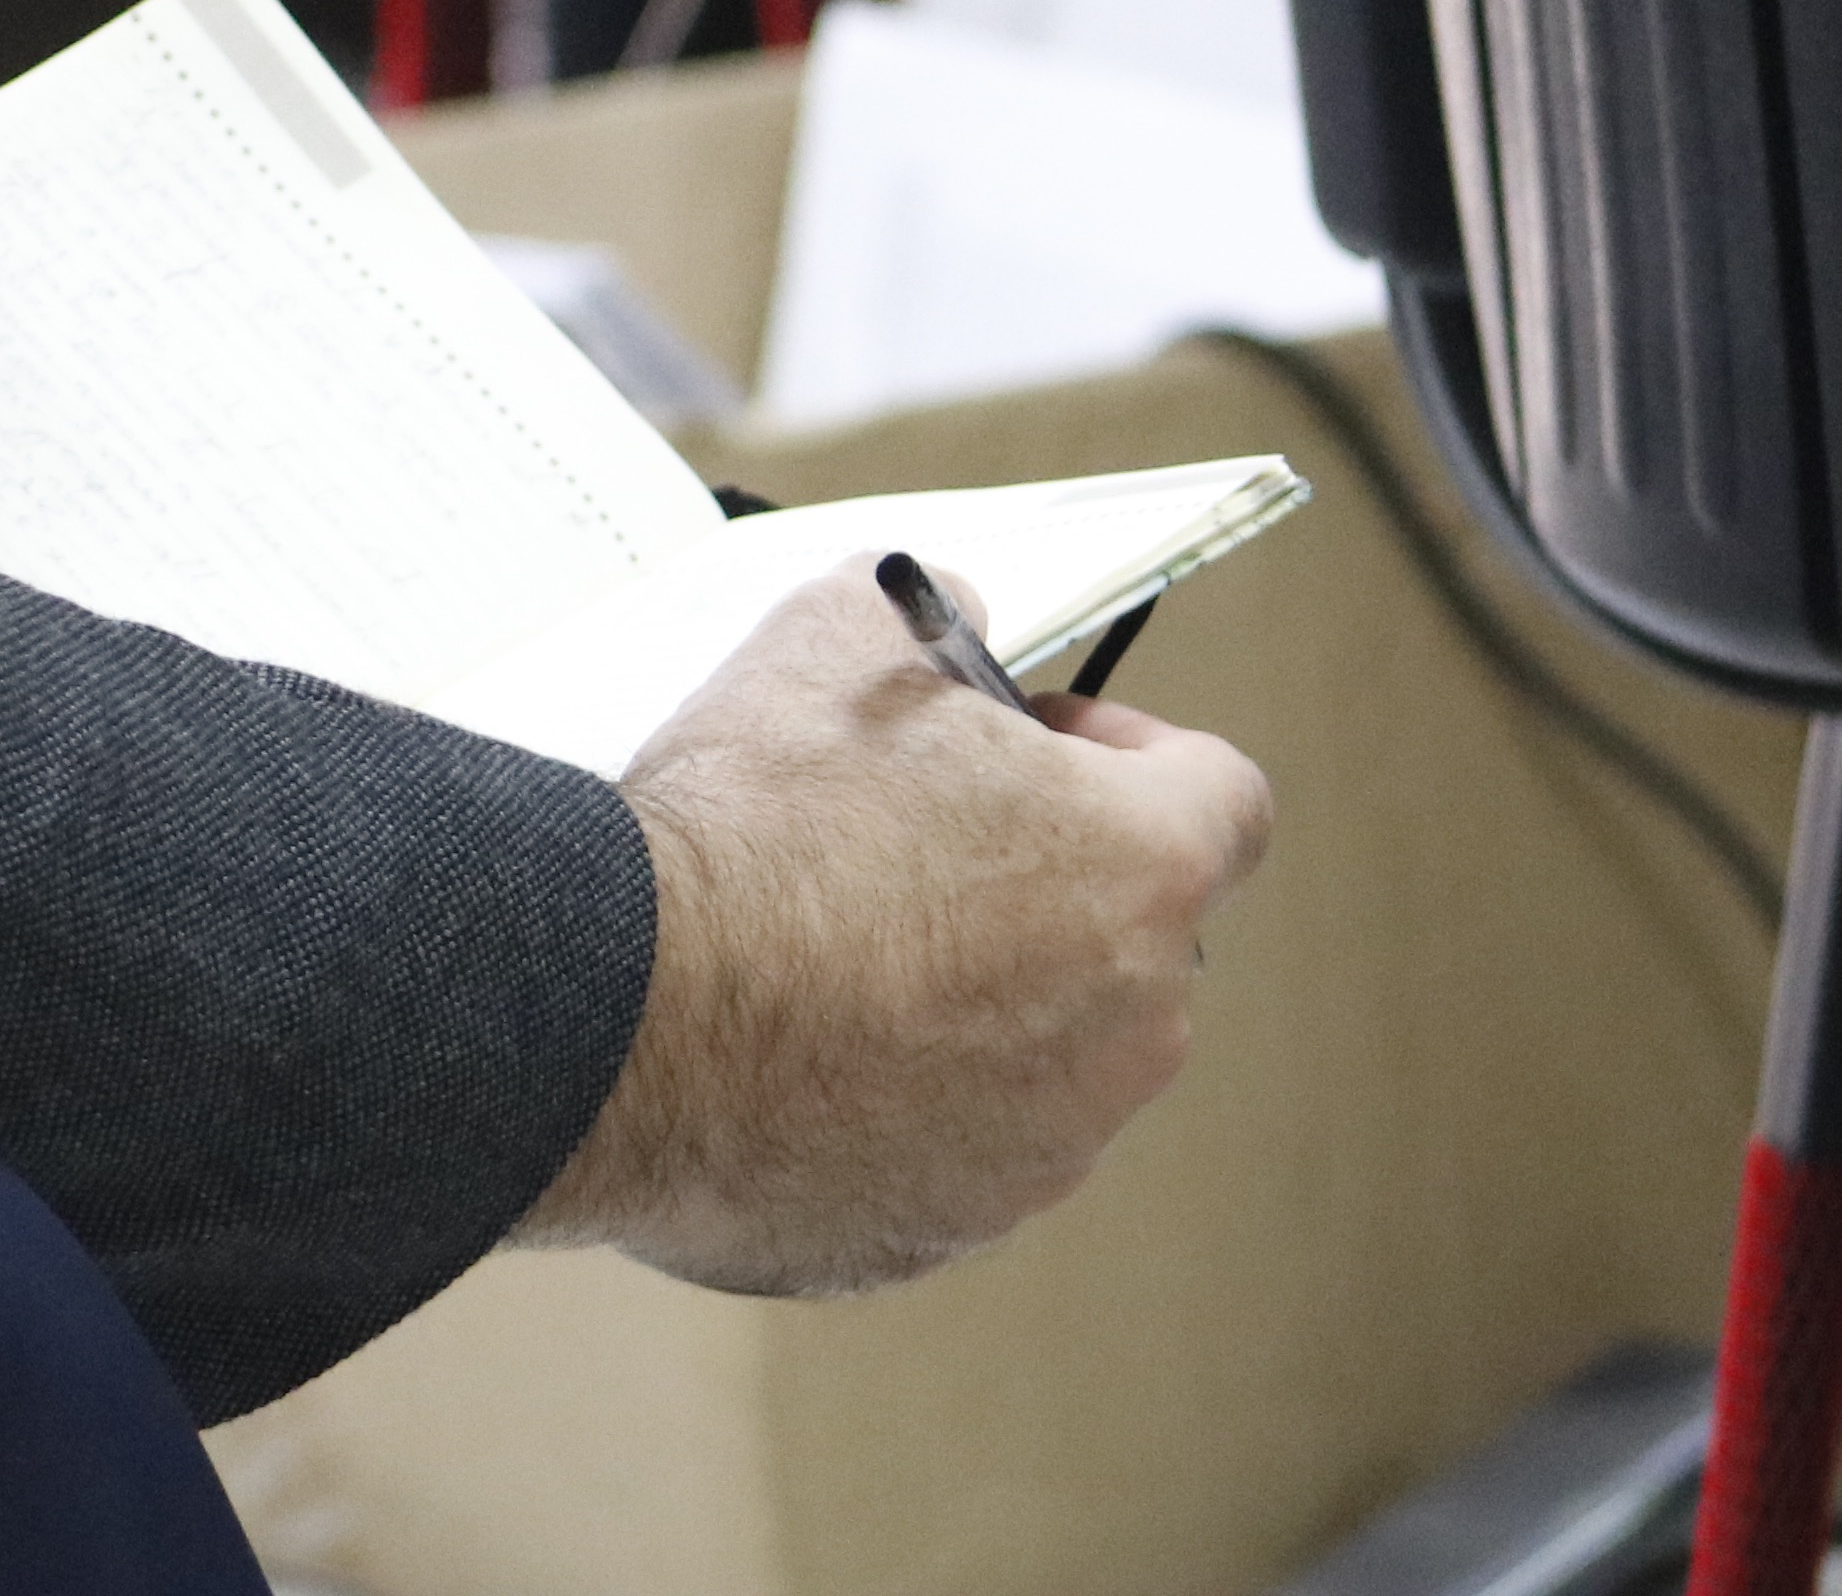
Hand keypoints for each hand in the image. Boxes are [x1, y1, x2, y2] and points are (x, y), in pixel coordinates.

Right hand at [507, 556, 1274, 1295]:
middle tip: (918, 840)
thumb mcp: (837, 635)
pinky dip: (899, 1099)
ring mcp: (1043, 1147)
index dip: (1137, 754)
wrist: (615, 1018)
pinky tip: (794, 1048)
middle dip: (1043, 882)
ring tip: (831, 950)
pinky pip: (954, 1144)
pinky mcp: (948, 1227)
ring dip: (976, 999)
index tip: (1047, 748)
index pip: (1226, 801)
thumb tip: (953, 619)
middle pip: (1131, 935)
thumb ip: (932, 614)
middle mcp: (1126, 1029)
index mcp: (1137, 874)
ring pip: (1046, 1052)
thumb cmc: (743, 832)